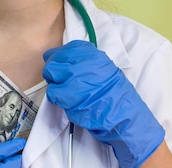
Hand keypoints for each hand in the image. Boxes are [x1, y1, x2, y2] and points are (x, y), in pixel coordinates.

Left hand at [43, 40, 164, 167]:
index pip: (62, 51)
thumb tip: (59, 58)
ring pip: (51, 78)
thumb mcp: (102, 66)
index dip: (58, 60)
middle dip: (53, 73)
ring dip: (55, 86)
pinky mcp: (68, 96)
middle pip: (53, 63)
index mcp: (90, 54)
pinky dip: (57, 98)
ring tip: (67, 92)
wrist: (120, 112)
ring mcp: (74, 79)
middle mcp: (81, 63)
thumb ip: (83, 60)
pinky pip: (53, 94)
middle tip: (61, 81)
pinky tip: (69, 101)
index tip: (61, 67)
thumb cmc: (112, 91)